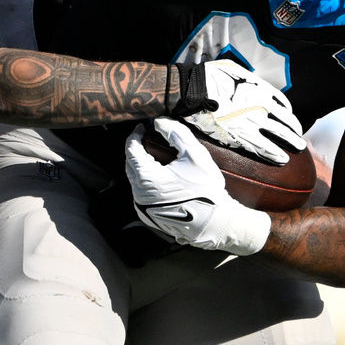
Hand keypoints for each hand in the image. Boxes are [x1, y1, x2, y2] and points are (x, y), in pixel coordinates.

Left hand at [125, 118, 270, 255]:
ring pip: (135, 179)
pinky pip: (141, 192)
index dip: (135, 135)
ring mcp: (141, 207)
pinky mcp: (147, 215)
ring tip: (155, 156)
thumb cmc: (205, 189)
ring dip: (142, 166)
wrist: (214, 223)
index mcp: (146, 178)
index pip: (131, 150)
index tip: (143, 127)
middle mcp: (138, 194)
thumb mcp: (194, 154)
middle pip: (130, 164)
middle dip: (137, 150)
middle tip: (149, 139)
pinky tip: (160, 176)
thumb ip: (175, 133)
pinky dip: (146, 181)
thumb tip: (159, 122)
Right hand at [171, 59, 304, 164]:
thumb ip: (248, 79)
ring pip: (278, 135)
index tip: (291, 121)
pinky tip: (281, 158)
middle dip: (295, 131)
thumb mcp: (234, 71)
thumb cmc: (211, 78)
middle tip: (300, 139)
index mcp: (260, 90)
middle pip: (285, 121)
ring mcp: (251, 122)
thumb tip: (255, 84)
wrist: (193, 91)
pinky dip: (273, 154)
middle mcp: (261, 106)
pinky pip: (262, 147)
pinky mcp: (240, 136)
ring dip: (290, 142)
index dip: (289, 115)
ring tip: (298, 148)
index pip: (283, 105)